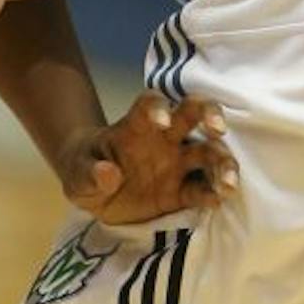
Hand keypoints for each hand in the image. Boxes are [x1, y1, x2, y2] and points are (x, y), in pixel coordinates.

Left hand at [55, 92, 238, 223]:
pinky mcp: (183, 192)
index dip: (158, 107)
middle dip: (209, 114)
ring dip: (222, 162)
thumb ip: (89, 173)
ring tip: (227, 183)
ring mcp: (177, 164)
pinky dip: (214, 193)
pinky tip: (218, 200)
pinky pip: (204, 189)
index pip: (150, 103)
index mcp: (136, 126)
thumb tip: (108, 173)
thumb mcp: (76, 174)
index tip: (161, 121)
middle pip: (192, 114)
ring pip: (209, 152)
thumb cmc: (85, 170)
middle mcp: (163, 139)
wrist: (94, 191)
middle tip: (217, 128)